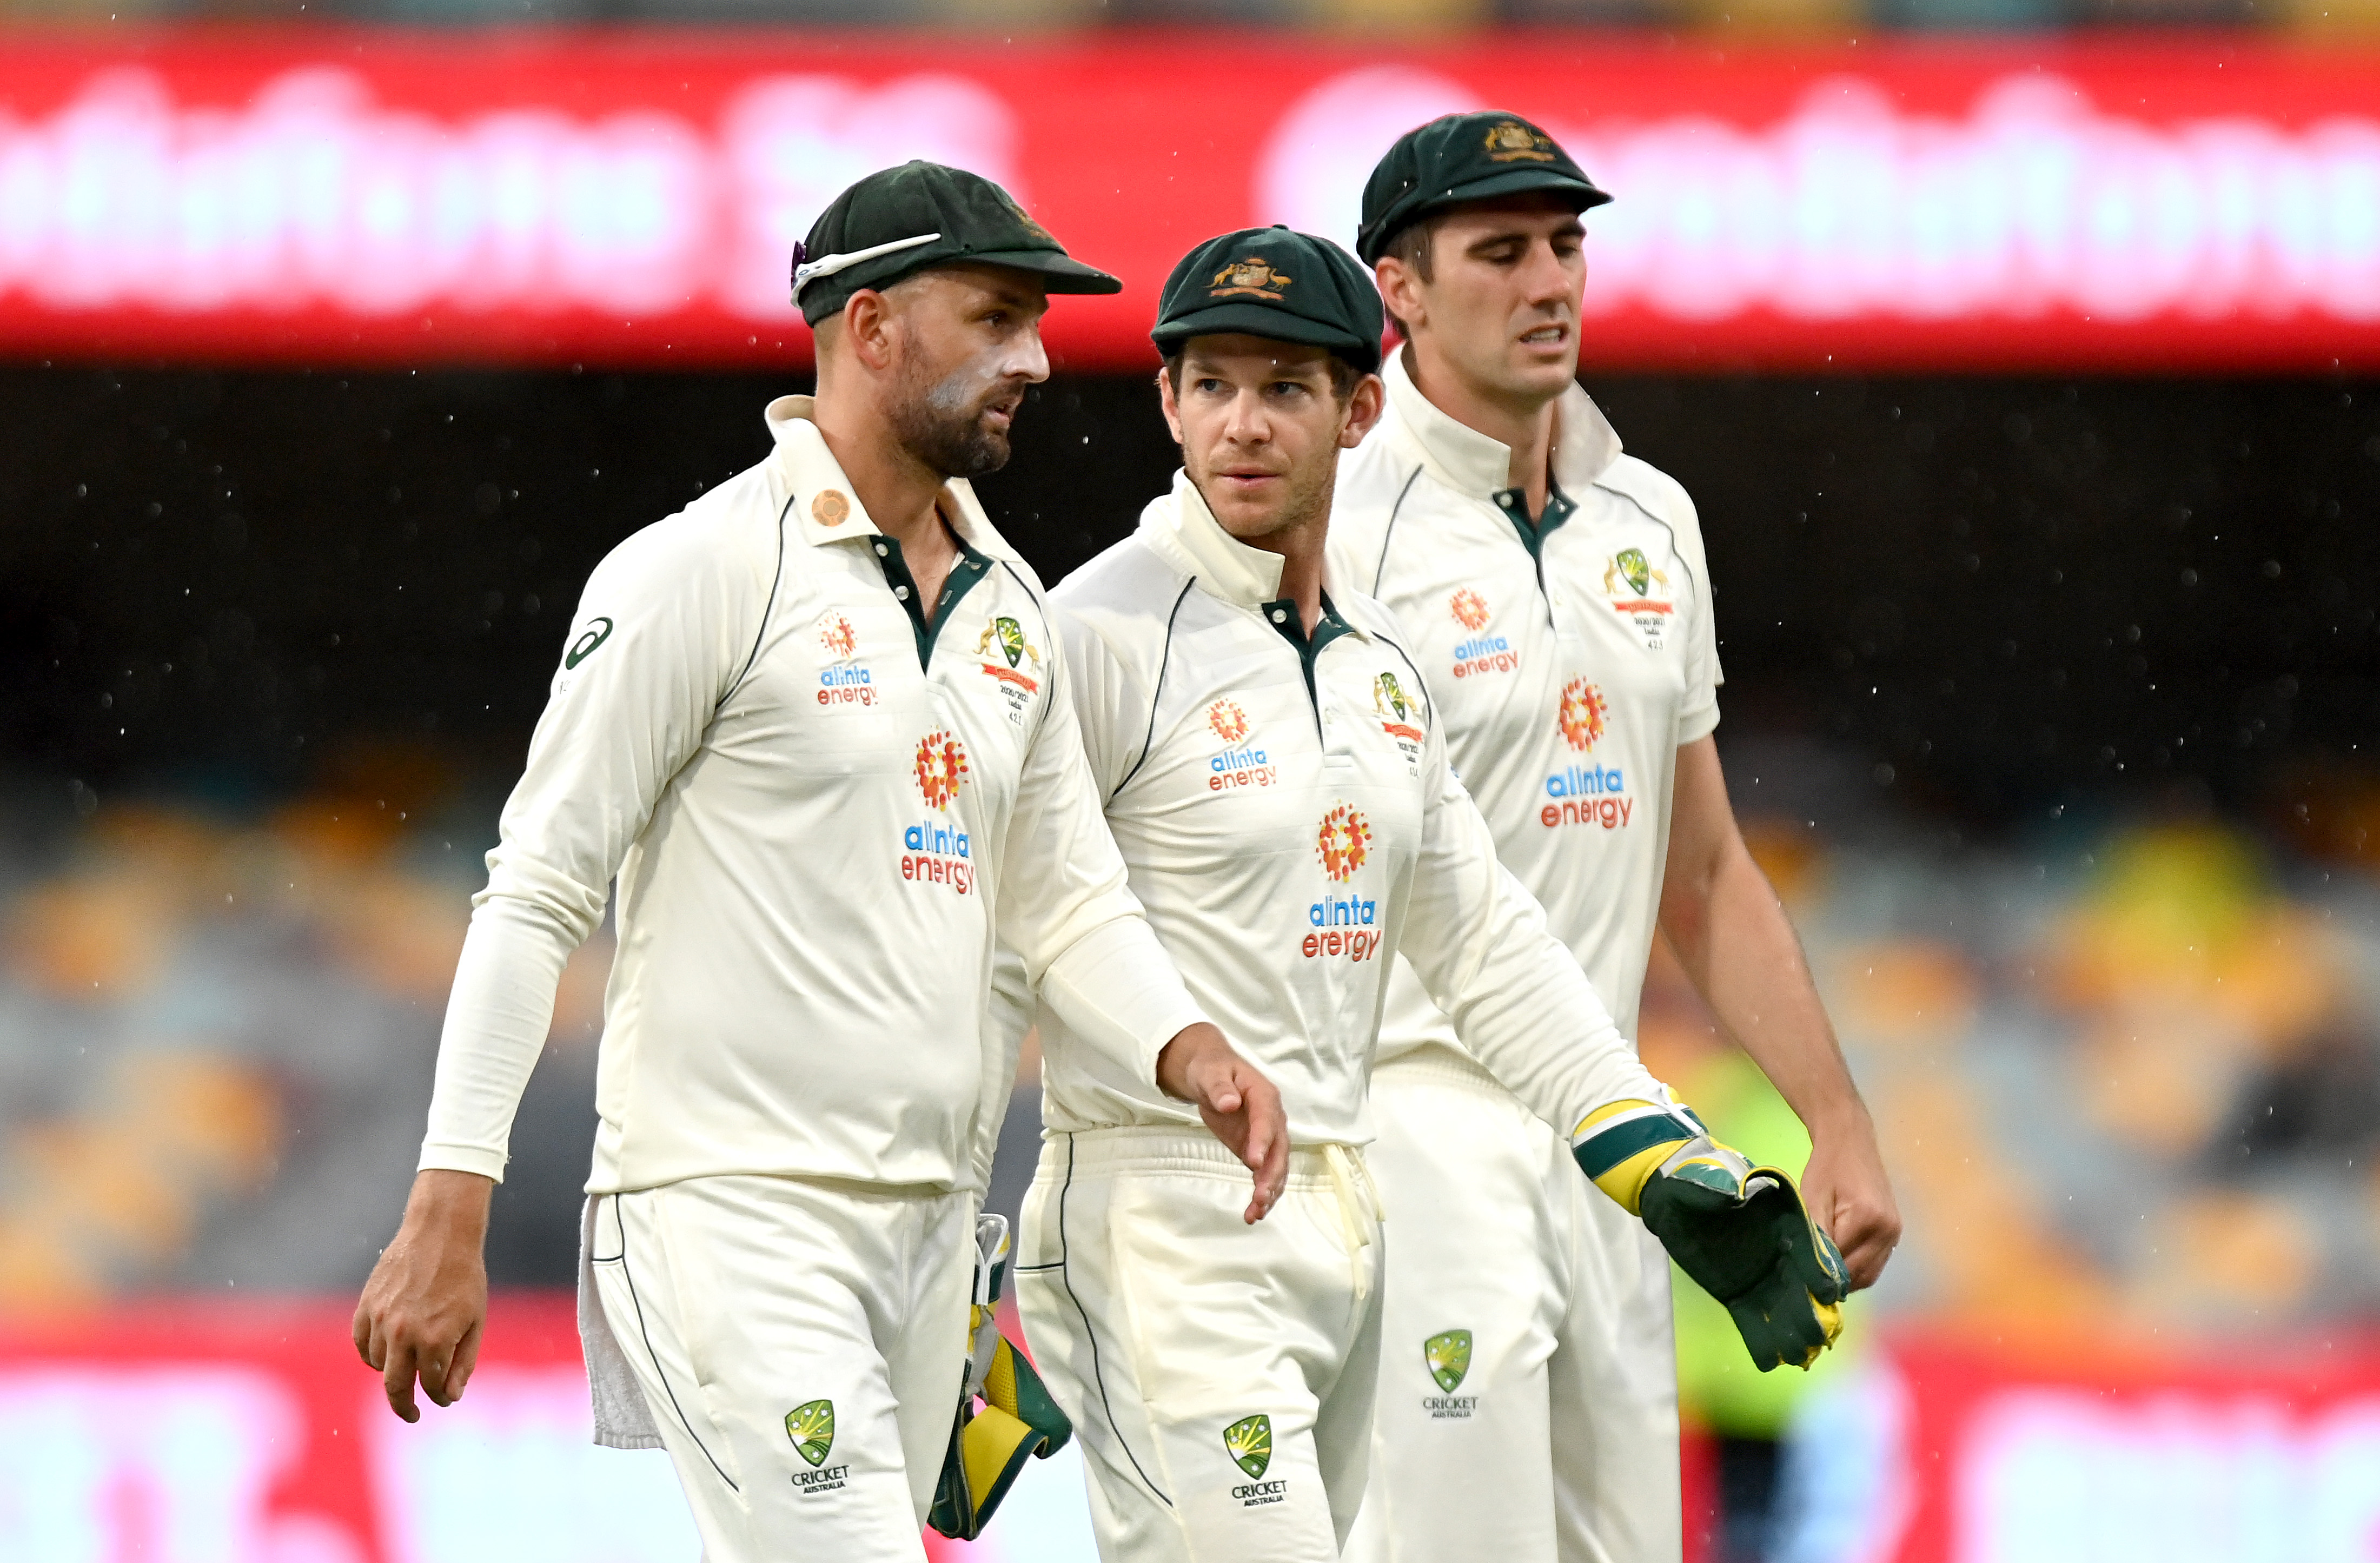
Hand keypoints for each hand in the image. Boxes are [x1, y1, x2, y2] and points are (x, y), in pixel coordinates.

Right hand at [352, 1169, 494, 1422]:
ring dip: (392, 1372)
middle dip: (404, 1407)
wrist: (440, 1233)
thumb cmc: (465, 1277)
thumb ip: (463, 1363)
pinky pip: (361, 1343)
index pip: (431, 1385)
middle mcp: (404, 1333)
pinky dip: (371, 1353)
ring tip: (408, 1366)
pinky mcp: (366, 1305)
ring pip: (377, 1364)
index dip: (438, 1397)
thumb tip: (450, 1397)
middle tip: (413, 1415)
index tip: (442, 1399)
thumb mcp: (475, 1321)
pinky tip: (386, 1352)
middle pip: (395, 1387)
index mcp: (435, 1339)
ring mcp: (381, 1319)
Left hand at [1156, 1022, 1287, 1222]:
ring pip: (1275, 1167)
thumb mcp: (1210, 1073)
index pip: (1267, 1120)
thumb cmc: (1211, 1070)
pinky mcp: (1257, 1151)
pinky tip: (1254, 1213)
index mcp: (1264, 1096)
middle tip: (1260, 1197)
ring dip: (1269, 1191)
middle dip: (1271, 1175)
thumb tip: (1229, 1103)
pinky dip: (1261, 1193)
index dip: (1263, 1141)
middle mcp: (1273, 1119)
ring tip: (1256, 1213)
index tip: (1254, 1162)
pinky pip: (1264, 1174)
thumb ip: (1219, 1088)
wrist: (1211, 1074)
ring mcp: (1267, 1137)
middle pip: (1279, 1149)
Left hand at [1799, 1113, 1899, 1289]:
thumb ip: (1815, 1236)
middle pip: (1858, 1274)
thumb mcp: (1812, 1199)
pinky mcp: (1894, 1234)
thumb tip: (1813, 1273)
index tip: (1800, 1273)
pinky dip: (1857, 1268)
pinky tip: (1838, 1260)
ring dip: (1846, 1277)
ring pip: (1869, 1274)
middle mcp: (1888, 1231)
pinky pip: (1875, 1264)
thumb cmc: (1827, 1168)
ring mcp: (1895, 1234)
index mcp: (1869, 1219)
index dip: (1820, 1273)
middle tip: (1808, 1274)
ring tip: (1822, 1268)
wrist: (1851, 1142)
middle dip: (1833, 1279)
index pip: (1842, 1264)